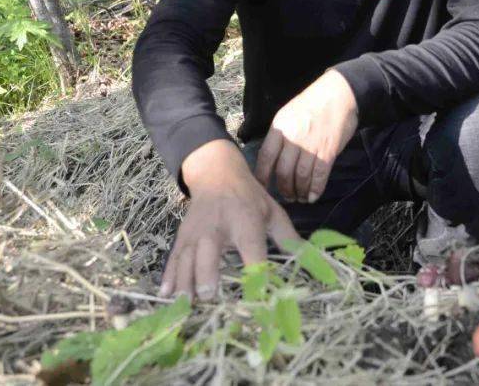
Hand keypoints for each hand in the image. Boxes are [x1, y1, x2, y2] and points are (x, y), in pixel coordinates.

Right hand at [158, 139, 299, 301]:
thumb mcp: (273, 212)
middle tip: (209, 296)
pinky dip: (168, 277)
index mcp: (246, 221)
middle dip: (207, 274)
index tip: (259, 297)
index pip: (252, 249)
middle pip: (210, 252)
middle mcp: (218, 227)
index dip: (256, 272)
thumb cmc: (250, 198)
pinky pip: (174, 258)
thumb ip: (289, 238)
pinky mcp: (183, 236)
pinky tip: (164, 295)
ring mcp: (197, 232)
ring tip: (185, 305)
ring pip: (187, 258)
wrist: (217, 173)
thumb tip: (313, 259)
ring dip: (184, 282)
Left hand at [254, 69, 358, 203]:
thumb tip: (274, 158)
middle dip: (284, 188)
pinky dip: (316, 189)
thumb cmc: (313, 102)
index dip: (263, 176)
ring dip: (300, 191)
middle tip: (287, 196)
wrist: (340, 93)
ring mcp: (311, 145)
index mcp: (280, 128)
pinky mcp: (328, 151)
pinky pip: (319, 175)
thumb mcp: (288, 113)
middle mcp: (293, 138)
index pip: (266, 157)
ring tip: (300, 198)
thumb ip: (280, 135)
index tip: (263, 188)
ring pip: (301, 176)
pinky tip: (313, 196)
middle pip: (283, 171)